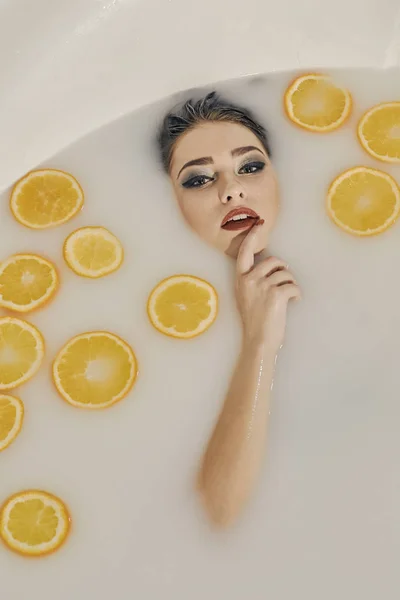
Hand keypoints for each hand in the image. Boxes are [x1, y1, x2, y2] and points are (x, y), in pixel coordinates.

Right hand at [236, 221, 300, 351]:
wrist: (258, 341)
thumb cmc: (255, 321)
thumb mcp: (246, 297)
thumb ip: (252, 280)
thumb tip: (270, 266)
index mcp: (240, 279)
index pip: (245, 252)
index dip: (252, 236)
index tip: (259, 224)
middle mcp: (249, 279)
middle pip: (273, 261)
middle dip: (283, 269)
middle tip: (286, 281)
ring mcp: (262, 286)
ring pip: (286, 274)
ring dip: (291, 284)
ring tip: (288, 298)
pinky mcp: (276, 294)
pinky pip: (294, 286)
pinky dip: (297, 294)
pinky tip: (294, 303)